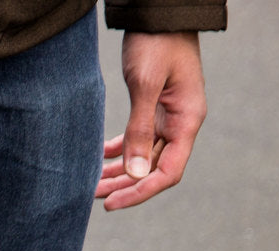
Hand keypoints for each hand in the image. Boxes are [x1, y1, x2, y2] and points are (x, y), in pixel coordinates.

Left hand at [97, 31, 206, 210]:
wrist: (159, 11)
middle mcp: (181, 122)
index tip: (111, 203)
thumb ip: (140, 129)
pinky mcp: (155, 106)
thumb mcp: (145, 85)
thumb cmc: (156, 42)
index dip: (140, 192)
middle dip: (124, 185)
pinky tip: (99, 157)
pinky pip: (138, 137)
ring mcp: (169, 115)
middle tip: (92, 196)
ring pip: (143, 155)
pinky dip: (119, 150)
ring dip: (119, 171)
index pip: (168, 172)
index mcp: (187, 120)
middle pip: (154, 168)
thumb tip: (135, 174)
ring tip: (91, 183)